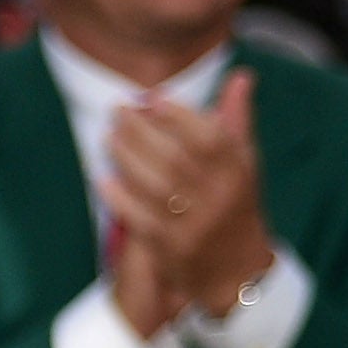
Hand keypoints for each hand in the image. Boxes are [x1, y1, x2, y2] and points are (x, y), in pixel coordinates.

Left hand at [110, 78, 276, 325]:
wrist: (237, 272)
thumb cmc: (236, 205)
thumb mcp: (244, 163)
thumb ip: (236, 120)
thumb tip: (241, 75)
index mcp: (238, 174)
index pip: (209, 137)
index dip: (178, 115)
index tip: (150, 99)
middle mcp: (219, 198)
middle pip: (176, 158)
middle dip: (142, 131)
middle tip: (118, 111)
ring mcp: (195, 224)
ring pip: (155, 186)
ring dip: (126, 158)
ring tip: (109, 137)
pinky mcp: (171, 248)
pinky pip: (140, 218)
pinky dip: (120, 197)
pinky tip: (104, 179)